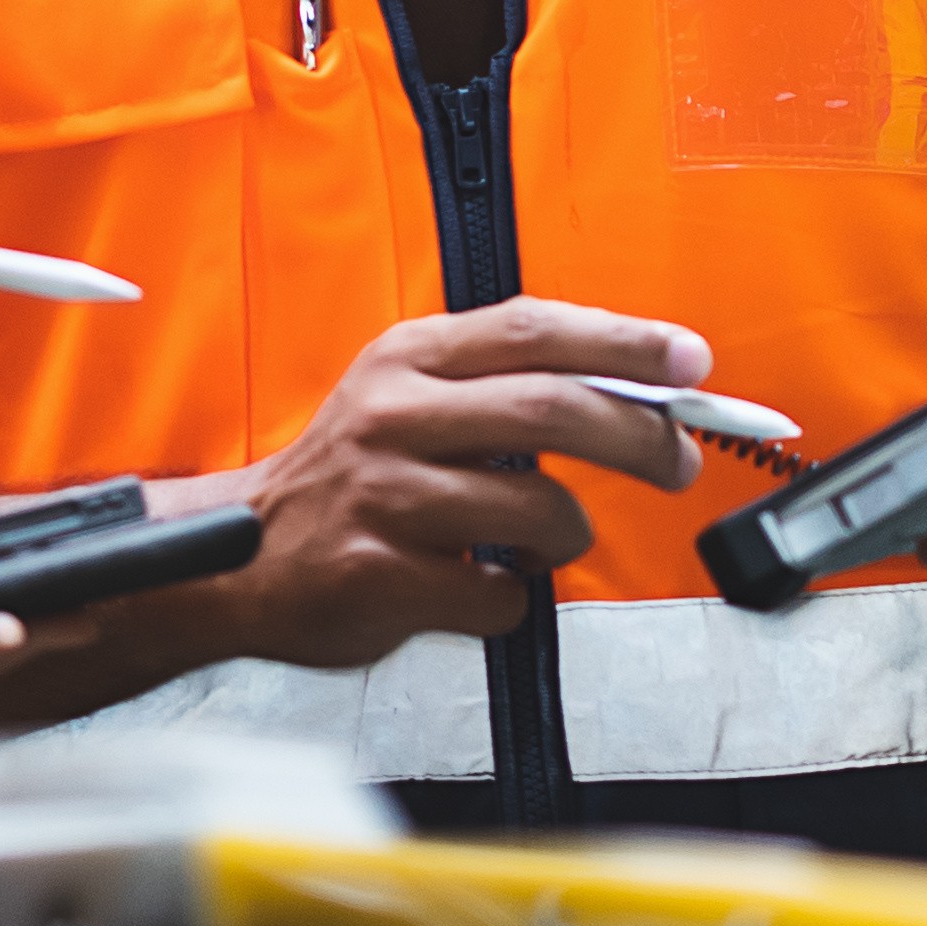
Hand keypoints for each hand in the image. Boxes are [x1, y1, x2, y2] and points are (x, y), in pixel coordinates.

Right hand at [192, 302, 713, 668]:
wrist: (238, 560)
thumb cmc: (350, 478)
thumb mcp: (410, 399)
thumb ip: (503, 387)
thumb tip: (637, 392)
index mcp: (409, 359)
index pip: (534, 329)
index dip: (623, 342)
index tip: (688, 361)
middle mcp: (393, 415)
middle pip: (550, 408)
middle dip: (638, 435)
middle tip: (679, 460)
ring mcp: (384, 496)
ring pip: (535, 507)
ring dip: (571, 532)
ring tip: (551, 541)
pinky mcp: (378, 573)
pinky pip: (497, 592)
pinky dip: (515, 595)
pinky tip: (488, 583)